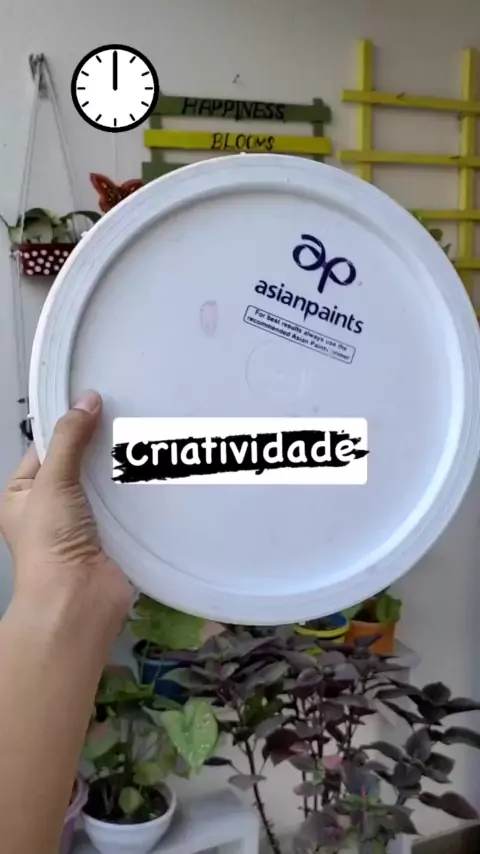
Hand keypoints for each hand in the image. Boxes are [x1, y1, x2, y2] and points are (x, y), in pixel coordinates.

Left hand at [0, 391, 130, 632]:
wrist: (77, 601)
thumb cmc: (50, 543)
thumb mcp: (51, 482)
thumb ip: (69, 439)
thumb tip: (88, 398)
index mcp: (21, 494)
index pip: (45, 448)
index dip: (67, 426)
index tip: (95, 402)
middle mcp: (48, 508)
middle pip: (76, 464)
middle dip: (97, 445)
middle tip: (125, 415)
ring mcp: (81, 523)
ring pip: (102, 484)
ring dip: (118, 468)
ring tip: (143, 436)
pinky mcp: (110, 535)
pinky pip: (123, 504)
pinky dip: (134, 490)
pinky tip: (152, 469)